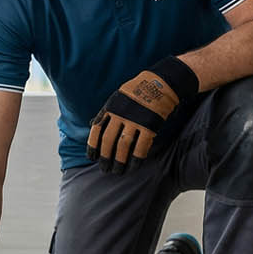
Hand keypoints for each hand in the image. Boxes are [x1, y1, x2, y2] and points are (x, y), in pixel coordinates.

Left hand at [88, 56, 198, 173]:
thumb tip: (93, 124)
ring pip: (123, 145)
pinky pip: (141, 146)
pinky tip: (134, 166)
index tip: (91, 157)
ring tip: (118, 172)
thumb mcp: (117, 97)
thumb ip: (107, 111)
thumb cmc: (138, 91)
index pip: (97, 129)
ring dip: (120, 161)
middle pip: (109, 140)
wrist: (161, 82)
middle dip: (106, 157)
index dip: (92, 145)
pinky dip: (136, 158)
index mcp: (111, 107)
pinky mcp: (150, 125)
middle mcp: (121, 114)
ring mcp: (135, 120)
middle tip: (105, 170)